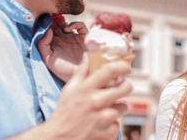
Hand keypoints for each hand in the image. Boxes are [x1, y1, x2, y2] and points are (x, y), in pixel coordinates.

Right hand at [7, 54, 132, 139]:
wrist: (60, 138)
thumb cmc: (64, 112)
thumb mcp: (70, 88)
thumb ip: (82, 71)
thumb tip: (88, 55)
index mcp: (86, 88)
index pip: (110, 70)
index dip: (122, 66)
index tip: (127, 67)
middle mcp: (96, 101)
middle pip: (125, 88)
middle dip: (126, 86)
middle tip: (122, 88)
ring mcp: (103, 118)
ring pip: (124, 107)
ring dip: (118, 107)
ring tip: (105, 110)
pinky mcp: (108, 132)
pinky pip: (118, 124)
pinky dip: (112, 124)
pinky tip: (101, 123)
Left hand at [38, 18, 88, 81]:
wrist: (80, 77)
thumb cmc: (63, 70)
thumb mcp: (48, 59)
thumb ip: (43, 45)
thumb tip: (46, 30)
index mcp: (53, 43)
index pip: (47, 29)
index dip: (44, 23)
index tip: (40, 17)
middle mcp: (63, 39)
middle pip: (55, 24)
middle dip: (52, 18)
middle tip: (48, 13)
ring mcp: (74, 37)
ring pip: (66, 22)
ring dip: (61, 20)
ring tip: (56, 21)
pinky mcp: (84, 37)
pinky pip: (80, 25)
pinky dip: (74, 24)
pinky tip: (68, 29)